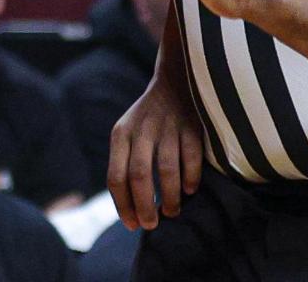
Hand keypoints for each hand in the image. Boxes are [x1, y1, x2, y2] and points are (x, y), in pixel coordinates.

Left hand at [107, 65, 204, 228]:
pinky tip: (189, 190)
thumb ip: (126, 164)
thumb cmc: (147, 121)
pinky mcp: (191, 126)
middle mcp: (142, 130)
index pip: (116, 177)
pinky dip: (191, 178)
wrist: (174, 82)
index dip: (123, 205)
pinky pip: (191, 158)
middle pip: (139, 176)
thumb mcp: (128, 134)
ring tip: (171, 212)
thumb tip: (130, 209)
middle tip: (151, 225)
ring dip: (170, 197)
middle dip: (144, 206)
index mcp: (121, 134)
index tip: (132, 225)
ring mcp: (168, 127)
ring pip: (166, 170)